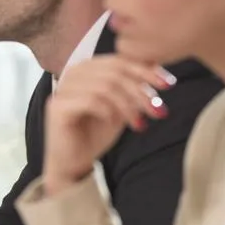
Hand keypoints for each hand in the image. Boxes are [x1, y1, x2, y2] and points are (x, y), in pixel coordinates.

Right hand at [44, 57, 174, 194]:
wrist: (73, 163)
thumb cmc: (95, 134)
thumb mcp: (121, 106)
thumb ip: (132, 87)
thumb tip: (155, 65)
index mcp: (85, 69)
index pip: (119, 61)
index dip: (145, 70)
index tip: (168, 84)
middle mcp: (71, 74)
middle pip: (114, 72)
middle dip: (140, 91)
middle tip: (157, 110)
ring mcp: (62, 89)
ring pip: (104, 86)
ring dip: (128, 105)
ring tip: (139, 123)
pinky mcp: (57, 107)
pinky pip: (91, 101)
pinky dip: (109, 111)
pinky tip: (115, 124)